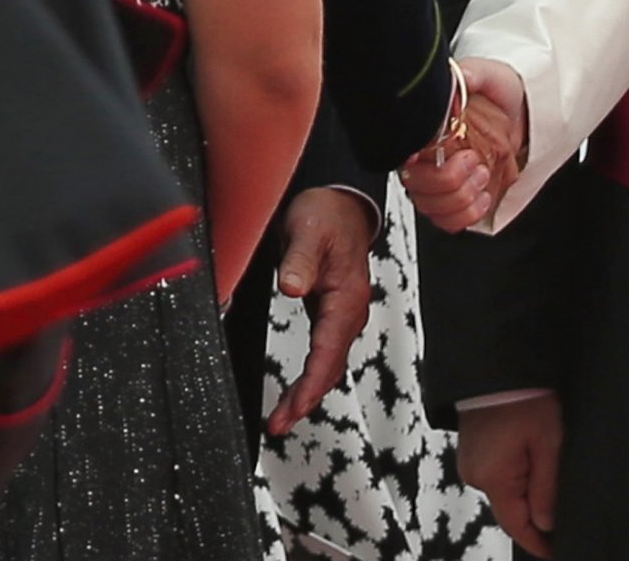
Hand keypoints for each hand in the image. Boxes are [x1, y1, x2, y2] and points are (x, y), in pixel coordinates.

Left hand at [266, 188, 375, 435]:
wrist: (341, 203)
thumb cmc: (326, 214)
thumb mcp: (308, 231)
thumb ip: (299, 260)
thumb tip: (293, 288)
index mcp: (346, 297)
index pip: (329, 351)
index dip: (311, 384)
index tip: (293, 409)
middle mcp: (349, 311)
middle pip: (331, 366)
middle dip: (307, 399)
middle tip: (279, 425)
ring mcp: (342, 315)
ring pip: (330, 364)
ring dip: (309, 393)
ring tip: (283, 418)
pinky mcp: (332, 314)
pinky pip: (325, 354)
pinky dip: (312, 376)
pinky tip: (298, 390)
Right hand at [402, 59, 526, 232]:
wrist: (525, 112)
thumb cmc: (501, 91)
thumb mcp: (489, 75)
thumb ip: (472, 73)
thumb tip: (458, 77)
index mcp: (424, 130)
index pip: (405, 158)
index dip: (422, 165)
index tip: (446, 155)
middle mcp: (426, 159)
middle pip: (416, 189)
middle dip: (450, 181)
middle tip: (474, 160)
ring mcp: (441, 181)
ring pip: (432, 209)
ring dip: (461, 198)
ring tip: (482, 174)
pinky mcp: (459, 197)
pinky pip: (450, 221)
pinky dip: (467, 215)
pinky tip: (482, 197)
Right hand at [457, 394, 562, 556]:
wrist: (500, 364)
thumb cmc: (525, 397)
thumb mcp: (548, 442)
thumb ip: (546, 487)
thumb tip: (545, 524)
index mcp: (493, 477)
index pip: (516, 524)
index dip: (536, 541)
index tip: (553, 551)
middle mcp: (476, 475)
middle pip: (510, 508)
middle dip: (536, 512)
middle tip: (564, 509)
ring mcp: (471, 463)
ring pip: (505, 491)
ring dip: (526, 490)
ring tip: (549, 470)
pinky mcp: (473, 452)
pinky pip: (498, 474)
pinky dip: (515, 475)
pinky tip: (532, 459)